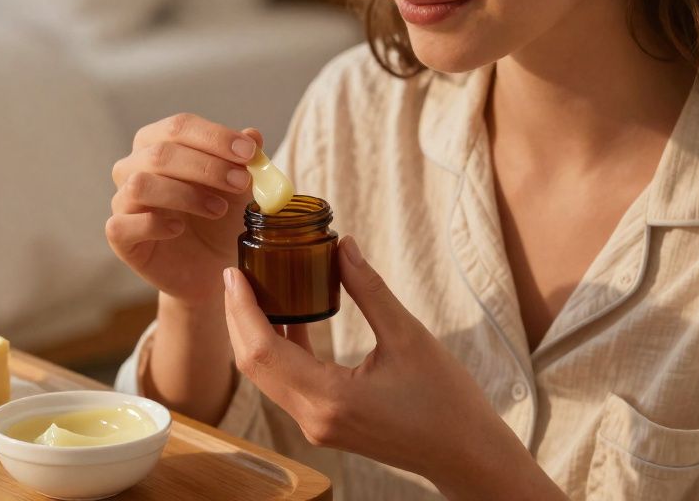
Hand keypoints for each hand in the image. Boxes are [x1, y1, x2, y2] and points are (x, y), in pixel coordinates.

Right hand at [107, 114, 261, 308]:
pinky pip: (123, 223)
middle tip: (241, 183)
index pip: (179, 126)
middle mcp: (133, 167)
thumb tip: (252, 135)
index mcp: (158, 143)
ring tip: (218, 209)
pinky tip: (178, 228)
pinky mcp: (119, 236)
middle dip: (206, 167)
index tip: (249, 153)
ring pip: (140, 184)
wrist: (212, 267)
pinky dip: (153, 224)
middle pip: (159, 153)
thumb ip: (244, 160)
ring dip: (185, 194)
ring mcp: (123, 201)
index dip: (214, 137)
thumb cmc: (221, 219)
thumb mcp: (240, 188)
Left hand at [223, 237, 557, 498]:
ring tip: (255, 290)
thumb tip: (343, 245)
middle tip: (237, 275)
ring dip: (255, 334)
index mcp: (330, 397)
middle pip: (254, 365)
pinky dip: (279, 350)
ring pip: (267, 376)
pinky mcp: (325, 424)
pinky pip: (287, 384)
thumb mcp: (408, 335)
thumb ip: (369, 289)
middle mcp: (313, 417)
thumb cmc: (445, 399)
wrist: (465, 453)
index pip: (262, 350)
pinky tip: (290, 318)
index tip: (232, 273)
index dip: (241, 309)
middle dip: (239, 318)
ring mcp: (316, 425)